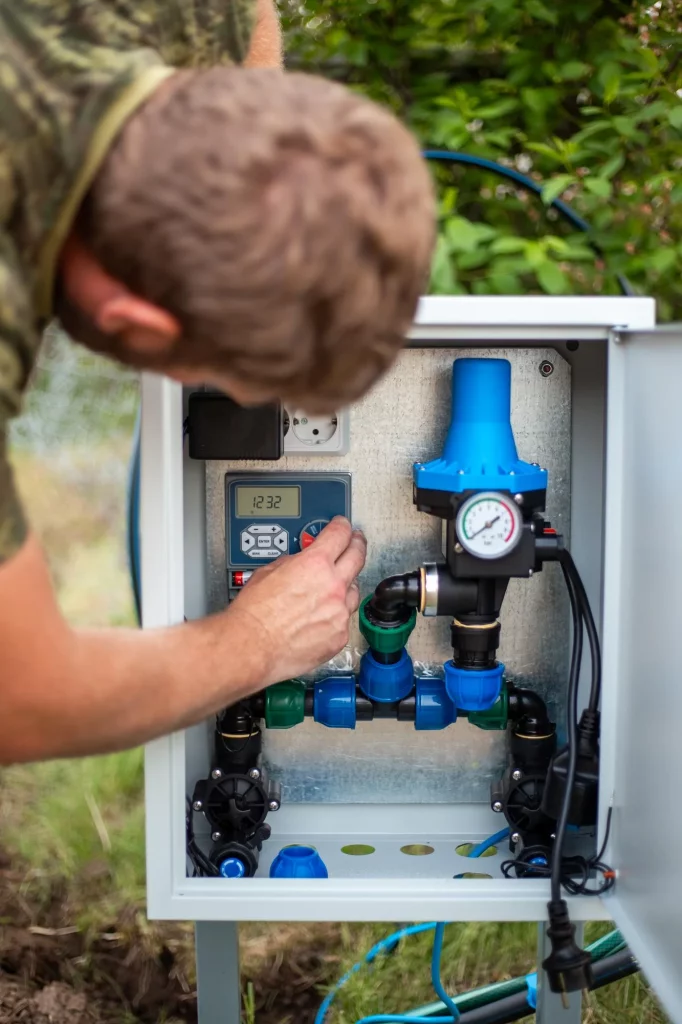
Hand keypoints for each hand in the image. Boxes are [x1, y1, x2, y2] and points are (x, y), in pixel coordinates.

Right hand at [226, 517, 366, 686]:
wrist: (252, 646)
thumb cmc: (253, 614)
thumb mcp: (268, 572)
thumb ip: (292, 562)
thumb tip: (299, 561)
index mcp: (315, 564)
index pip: (339, 534)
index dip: (342, 526)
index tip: (343, 526)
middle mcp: (333, 585)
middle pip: (357, 556)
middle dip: (357, 545)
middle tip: (355, 541)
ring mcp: (339, 612)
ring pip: (354, 590)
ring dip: (347, 584)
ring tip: (335, 585)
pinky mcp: (339, 636)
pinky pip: (344, 619)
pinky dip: (336, 615)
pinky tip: (323, 616)